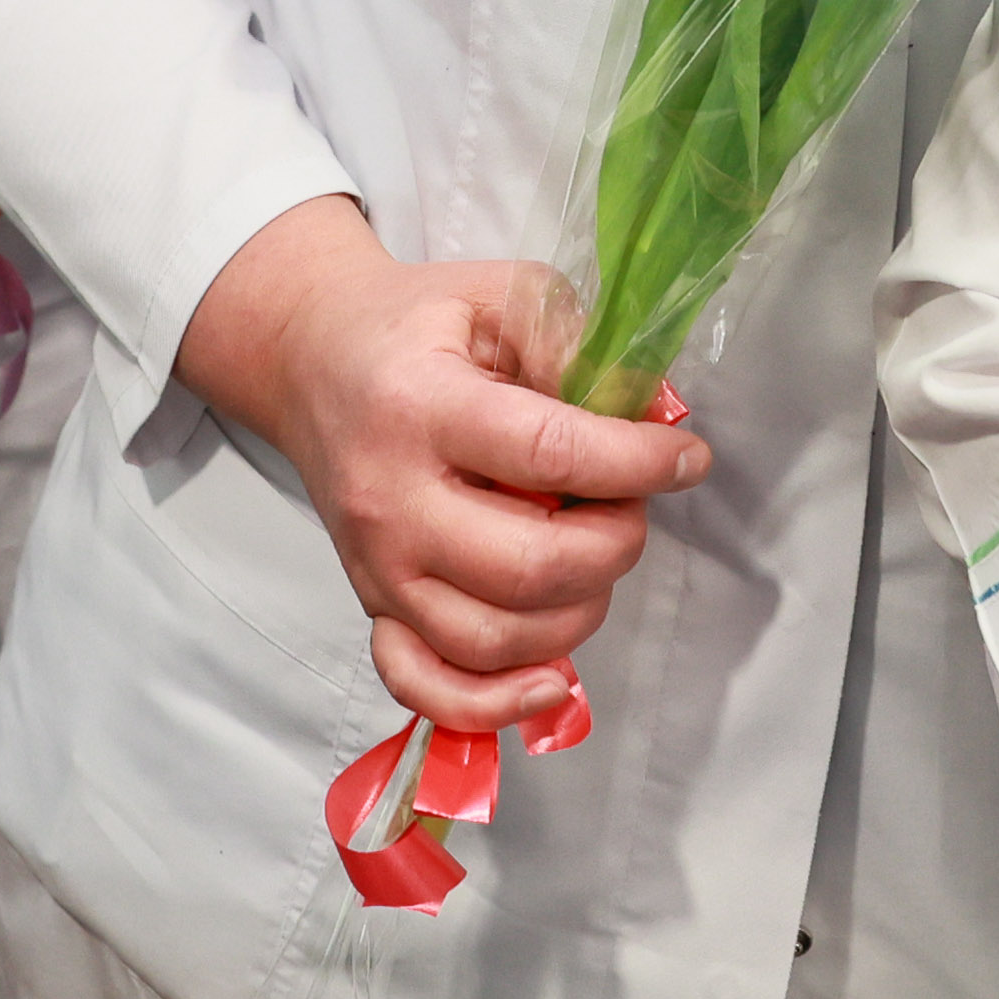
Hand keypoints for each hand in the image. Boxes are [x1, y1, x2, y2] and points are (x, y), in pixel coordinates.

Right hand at [179, 197, 710, 733]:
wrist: (311, 358)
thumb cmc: (415, 326)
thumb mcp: (499, 294)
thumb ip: (575, 341)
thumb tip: (648, 412)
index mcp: (421, 405)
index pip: (549, 453)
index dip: (638, 464)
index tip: (687, 459)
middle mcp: (392, 499)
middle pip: (529, 567)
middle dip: (614, 543)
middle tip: (629, 505)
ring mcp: (377, 567)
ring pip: (495, 639)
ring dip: (577, 613)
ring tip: (593, 557)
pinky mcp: (373, 607)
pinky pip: (427, 688)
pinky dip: (495, 704)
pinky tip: (550, 678)